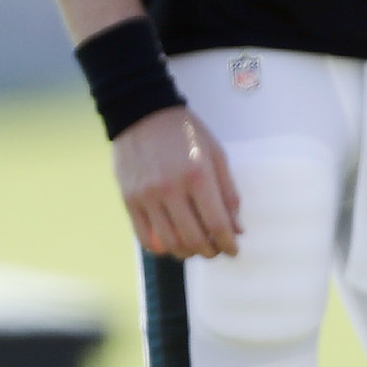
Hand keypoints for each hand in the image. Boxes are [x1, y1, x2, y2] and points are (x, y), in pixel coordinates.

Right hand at [114, 105, 240, 258]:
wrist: (141, 113)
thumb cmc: (184, 131)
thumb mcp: (215, 153)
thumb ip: (228, 192)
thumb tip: (237, 229)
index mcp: (197, 176)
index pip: (217, 224)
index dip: (229, 243)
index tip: (233, 249)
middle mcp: (171, 190)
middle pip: (193, 239)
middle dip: (210, 251)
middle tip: (215, 249)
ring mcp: (147, 197)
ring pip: (169, 243)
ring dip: (187, 253)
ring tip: (195, 247)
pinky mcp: (129, 200)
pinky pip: (144, 238)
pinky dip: (161, 248)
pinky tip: (171, 243)